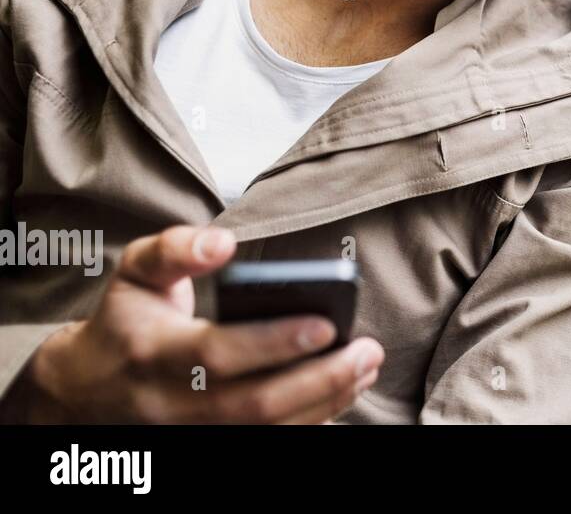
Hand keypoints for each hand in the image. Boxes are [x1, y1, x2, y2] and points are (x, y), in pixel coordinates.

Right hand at [2, 225, 383, 422]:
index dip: (275, 342)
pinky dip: (311, 421)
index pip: (218, 353)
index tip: (326, 323)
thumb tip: (223, 242)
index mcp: (153, 353)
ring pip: (267, 430)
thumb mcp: (135, 271)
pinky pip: (267, 442)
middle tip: (367, 351)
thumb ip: (176, 248)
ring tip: (366, 368)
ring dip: (326, 402)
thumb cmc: (126, 320)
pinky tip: (343, 393)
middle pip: (253, 403)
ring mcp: (190, 434)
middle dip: (319, 379)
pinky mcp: (208, 445)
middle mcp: (171, 404)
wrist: (85, 389)